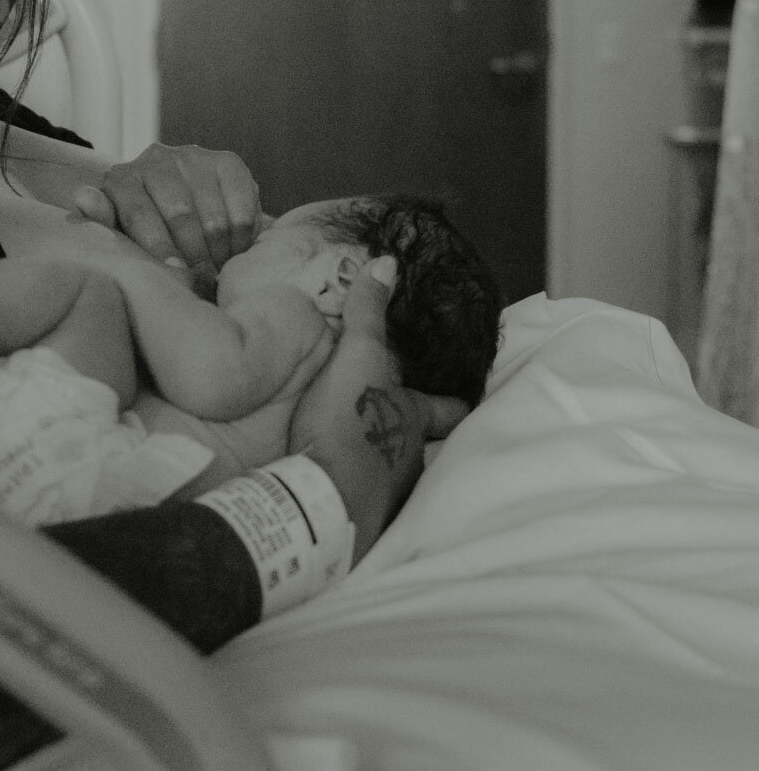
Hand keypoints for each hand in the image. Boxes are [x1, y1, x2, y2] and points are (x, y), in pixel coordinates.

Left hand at [95, 143, 261, 274]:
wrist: (184, 214)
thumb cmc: (142, 235)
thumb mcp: (117, 235)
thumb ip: (100, 223)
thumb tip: (83, 197)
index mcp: (122, 178)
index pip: (138, 213)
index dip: (157, 247)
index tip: (174, 272)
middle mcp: (156, 159)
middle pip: (179, 213)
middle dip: (192, 255)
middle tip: (201, 280)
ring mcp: (193, 157)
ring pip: (213, 215)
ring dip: (219, 251)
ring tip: (217, 270)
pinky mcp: (227, 162)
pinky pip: (241, 205)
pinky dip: (242, 236)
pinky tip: (235, 251)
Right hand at [288, 256, 468, 559]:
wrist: (319, 500)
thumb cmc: (348, 422)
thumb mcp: (356, 356)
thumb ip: (368, 312)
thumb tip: (388, 261)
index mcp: (415, 419)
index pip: (450, 408)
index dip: (456, 399)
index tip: (462, 395)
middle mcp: (411, 460)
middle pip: (424, 446)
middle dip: (413, 435)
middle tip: (400, 423)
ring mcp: (389, 495)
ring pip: (394, 475)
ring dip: (381, 463)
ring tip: (363, 452)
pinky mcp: (360, 520)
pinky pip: (363, 500)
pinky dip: (355, 489)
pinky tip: (338, 484)